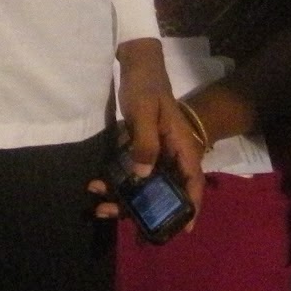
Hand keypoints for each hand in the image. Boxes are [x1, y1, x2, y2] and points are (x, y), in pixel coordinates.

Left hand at [90, 39, 205, 222]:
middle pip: (166, 188)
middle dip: (145, 208)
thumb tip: (143, 175)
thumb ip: (146, 143)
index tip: (183, 227)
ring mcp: (157, 150)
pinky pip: (133, 170)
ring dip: (125, 197)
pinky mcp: (142, 146)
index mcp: (182, 145)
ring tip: (100, 206)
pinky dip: (118, 181)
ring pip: (146, 183)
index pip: (193, 181)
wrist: (136, 63)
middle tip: (119, 218)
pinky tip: (97, 184)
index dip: (192, 206)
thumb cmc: (146, 86)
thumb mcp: (144, 112)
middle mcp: (172, 152)